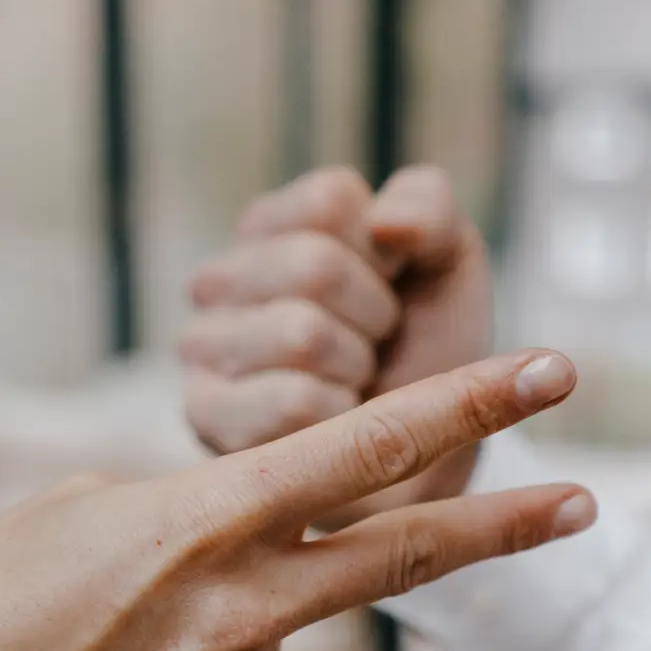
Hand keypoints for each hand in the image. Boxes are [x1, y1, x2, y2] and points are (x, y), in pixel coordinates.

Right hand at [0, 350, 593, 650]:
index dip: (468, 405)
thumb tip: (250, 542)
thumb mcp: (77, 513)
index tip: (550, 372)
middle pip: (406, 552)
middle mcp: (248, 607)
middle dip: (504, 524)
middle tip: (592, 499)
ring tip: (108, 628)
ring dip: (236, 599)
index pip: (366, 447)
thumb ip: (190, 511)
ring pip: (285, 612)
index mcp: (206, 521)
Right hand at [183, 165, 493, 517]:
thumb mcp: (447, 261)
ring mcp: (203, 347)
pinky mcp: (206, 415)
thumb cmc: (425, 345)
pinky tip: (331, 425)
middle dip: (375, 315)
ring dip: (356, 368)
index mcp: (272, 224)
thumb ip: (429, 208)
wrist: (422, 450)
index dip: (386, 251)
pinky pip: (291, 402)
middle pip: (315, 265)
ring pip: (300, 333)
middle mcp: (220, 278)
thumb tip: (387, 224)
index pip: (331, 200)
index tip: (393, 285)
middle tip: (374, 345)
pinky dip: (338, 418)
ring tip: (352, 382)